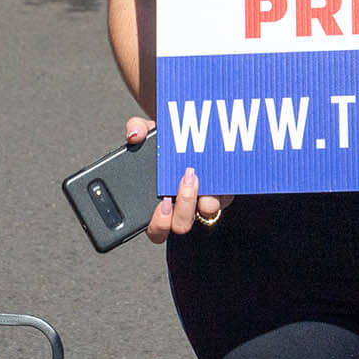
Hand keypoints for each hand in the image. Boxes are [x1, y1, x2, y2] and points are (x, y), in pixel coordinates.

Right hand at [131, 118, 231, 243]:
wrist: (194, 135)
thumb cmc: (167, 144)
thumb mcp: (150, 133)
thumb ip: (137, 129)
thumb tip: (133, 135)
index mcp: (159, 204)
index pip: (157, 229)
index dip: (159, 223)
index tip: (162, 202)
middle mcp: (181, 208)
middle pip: (182, 225)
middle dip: (183, 206)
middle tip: (184, 181)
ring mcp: (203, 202)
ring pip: (206, 213)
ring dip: (204, 198)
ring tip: (197, 173)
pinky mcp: (223, 193)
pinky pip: (225, 198)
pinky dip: (221, 188)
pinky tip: (214, 170)